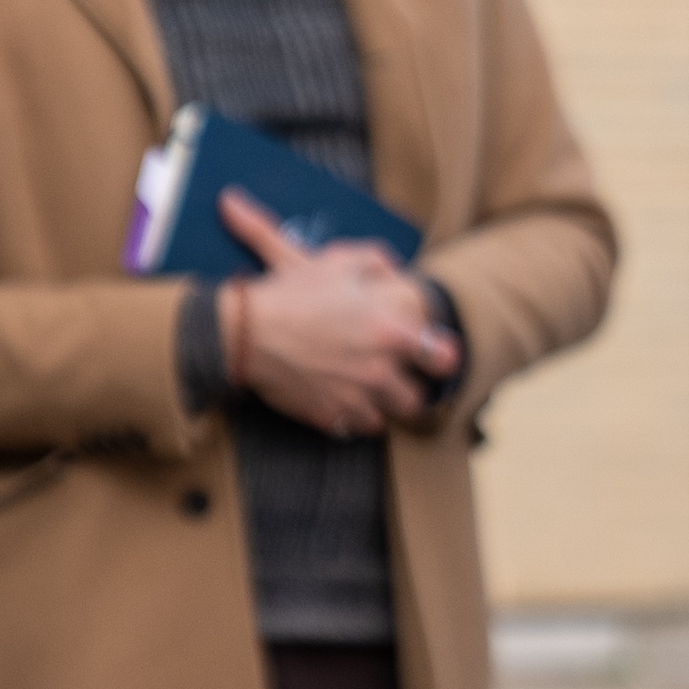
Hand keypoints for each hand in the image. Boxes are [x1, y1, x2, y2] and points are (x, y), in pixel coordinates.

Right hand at [218, 190, 456, 436]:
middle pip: (421, 397)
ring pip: (392, 416)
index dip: (440, 355)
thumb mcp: (337, 260)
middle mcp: (381, 370)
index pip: (444, 357)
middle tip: (401, 374)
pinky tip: (345, 397)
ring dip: (386, 403)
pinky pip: (360, 428)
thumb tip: (395, 272)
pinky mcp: (331, 417)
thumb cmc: (292, 293)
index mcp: (392, 331)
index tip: (430, 351)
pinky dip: (356, 416)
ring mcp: (357, 398)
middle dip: (414, 386)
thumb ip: (377, 262)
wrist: (244, 332)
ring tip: (371, 386)